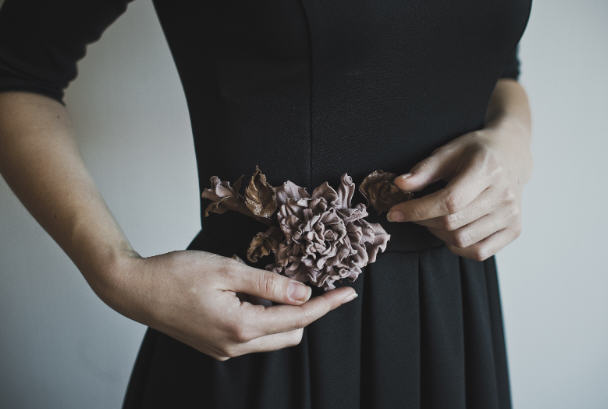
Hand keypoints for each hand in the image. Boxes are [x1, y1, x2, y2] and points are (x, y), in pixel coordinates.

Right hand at [102, 250, 357, 360]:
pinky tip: (259, 297)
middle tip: (318, 286)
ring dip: (286, 316)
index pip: (298, 317)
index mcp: (241, 326)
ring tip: (285, 288)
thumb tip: (303, 293)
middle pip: (290, 333)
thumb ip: (268, 284)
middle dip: (309, 312)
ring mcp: (224, 350)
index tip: (347, 293)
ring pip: (272, 338)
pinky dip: (265, 319)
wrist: (134, 289)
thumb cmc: (175, 274)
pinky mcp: (215, 346)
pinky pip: (253, 337)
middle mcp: (235, 346)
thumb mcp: (227, 271)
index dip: (326, 304)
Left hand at [386, 121, 531, 260]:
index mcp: (488, 170)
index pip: (449, 201)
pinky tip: (450, 231)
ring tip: (432, 219)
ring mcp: (511, 215)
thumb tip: (400, 184)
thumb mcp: (449, 151)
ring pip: (462, 240)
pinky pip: (478, 252)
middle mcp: (504, 195)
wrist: (511, 154)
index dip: (417, 210)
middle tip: (413, 212)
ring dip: (437, 234)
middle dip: (423, 221)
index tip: (394, 212)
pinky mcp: (514, 230)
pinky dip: (457, 246)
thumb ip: (424, 170)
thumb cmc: (476, 152)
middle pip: (452, 223)